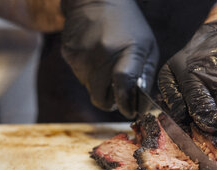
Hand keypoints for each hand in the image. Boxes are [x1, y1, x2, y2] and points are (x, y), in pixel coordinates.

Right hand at [61, 0, 158, 118]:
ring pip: (90, 89)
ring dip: (100, 86)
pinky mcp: (69, 55)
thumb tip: (138, 99)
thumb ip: (144, 74)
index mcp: (126, 52)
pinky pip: (80, 77)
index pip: (123, 84)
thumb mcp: (148, 46)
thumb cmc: (129, 25)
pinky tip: (96, 57)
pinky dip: (90, 74)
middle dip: (111, 101)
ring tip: (107, 65)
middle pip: (101, 97)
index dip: (126, 103)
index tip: (130, 111)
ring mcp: (82, 56)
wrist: (96, 0)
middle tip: (118, 95)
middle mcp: (101, 55)